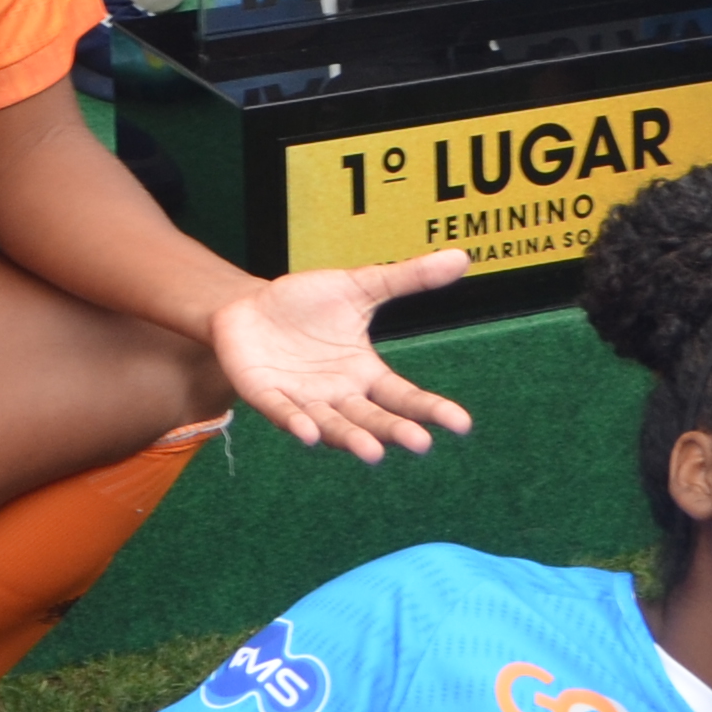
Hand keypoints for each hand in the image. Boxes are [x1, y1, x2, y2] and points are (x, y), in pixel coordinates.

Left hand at [209, 254, 477, 459]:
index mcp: (364, 373)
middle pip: (372, 418)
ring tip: (373, 454)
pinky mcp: (267, 395)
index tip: (462, 424)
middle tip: (420, 444)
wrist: (248, 305)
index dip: (431, 409)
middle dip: (395, 431)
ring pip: (332, 425)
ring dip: (351, 439)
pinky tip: (309, 434)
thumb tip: (463, 258)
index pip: (404, 397)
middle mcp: (338, 395)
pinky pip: (283, 413)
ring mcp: (303, 399)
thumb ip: (409, 278)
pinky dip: (296, 423)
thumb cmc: (306, 303)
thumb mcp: (361, 285)